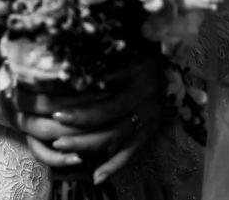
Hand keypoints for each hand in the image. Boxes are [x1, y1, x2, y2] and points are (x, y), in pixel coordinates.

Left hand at [11, 65, 162, 184]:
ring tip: (61, 147)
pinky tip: (96, 177)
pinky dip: (114, 165)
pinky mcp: (150, 130)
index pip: (107, 103)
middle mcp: (146, 102)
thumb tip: (76, 74)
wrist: (174, 64)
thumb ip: (107, 64)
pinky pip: (131, 152)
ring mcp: (149, 118)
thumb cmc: (146, 52)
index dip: (82, 111)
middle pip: (108, 122)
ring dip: (88, 144)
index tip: (57, 113)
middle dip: (79, 130)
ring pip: (115, 136)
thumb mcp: (131, 52)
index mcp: (141, 82)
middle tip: (54, 135)